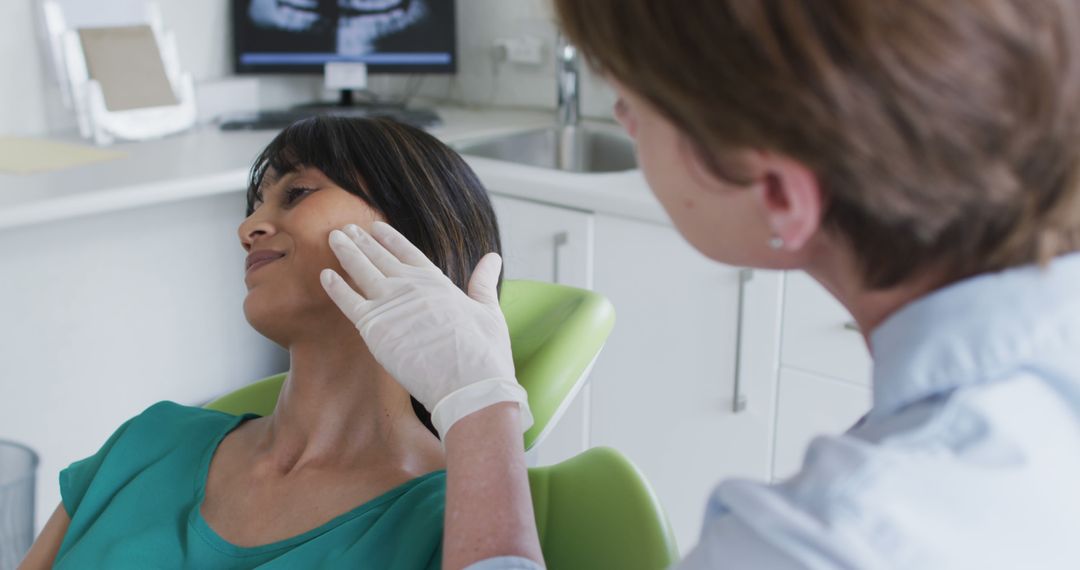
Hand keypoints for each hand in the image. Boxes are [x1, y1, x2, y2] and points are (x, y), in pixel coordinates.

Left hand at [320, 222, 532, 438]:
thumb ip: (483, 282)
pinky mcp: (374, 327)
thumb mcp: (489, 310)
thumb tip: (493, 258)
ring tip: (333, 237)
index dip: (390, 238)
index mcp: (437, 281)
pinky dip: (335, 286)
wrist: (468, 384)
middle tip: (346, 228)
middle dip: (362, 240)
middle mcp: (410, 286)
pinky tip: (324, 274)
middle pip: (379, 256)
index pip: (407, 252)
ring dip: (346, 252)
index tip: (376, 227)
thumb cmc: (483, 354)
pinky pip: (348, 301)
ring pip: (361, 270)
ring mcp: (390, 304)